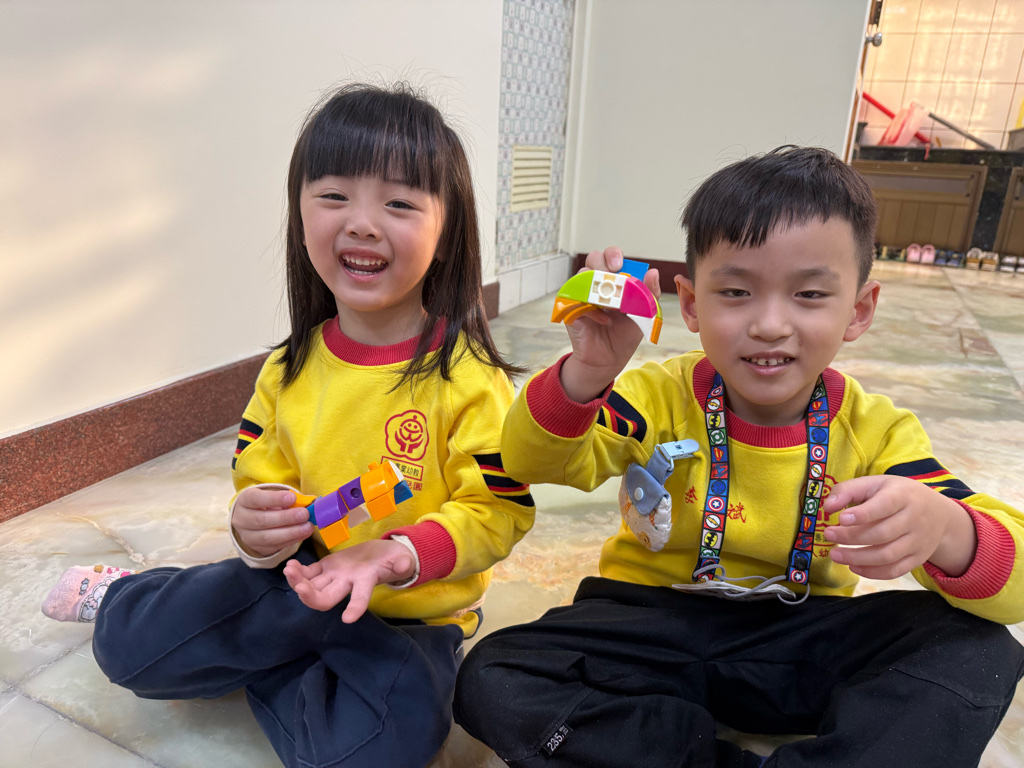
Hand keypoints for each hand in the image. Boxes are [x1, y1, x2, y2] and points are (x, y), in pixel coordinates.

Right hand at [232, 487, 312, 557]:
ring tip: (307, 527)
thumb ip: (286, 498)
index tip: (292, 498)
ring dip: (290, 532)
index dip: (274, 499)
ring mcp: (247, 537)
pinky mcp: (257, 549)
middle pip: (262, 520)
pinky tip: (304, 534)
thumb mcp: (271, 496)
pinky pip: (275, 546)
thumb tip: (306, 502)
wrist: (252, 520)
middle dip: (285, 518)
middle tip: (304, 514)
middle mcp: (241, 519)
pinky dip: (292, 540)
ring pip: (268, 537)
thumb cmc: (266, 504)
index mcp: (244, 501)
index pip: (256, 499)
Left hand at [283, 539, 415, 620]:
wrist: (382, 555)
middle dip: (312, 597)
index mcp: (365, 582)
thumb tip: (406, 564)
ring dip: (298, 582)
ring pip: (313, 586)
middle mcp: (346, 585)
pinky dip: (298, 571)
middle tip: (300, 588)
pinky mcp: (327, 567)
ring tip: (289, 570)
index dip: (355, 607)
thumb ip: (402, 562)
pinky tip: (290, 566)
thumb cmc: (394, 560)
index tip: (348, 619)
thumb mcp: (401, 559)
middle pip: (327, 598)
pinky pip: (309, 573)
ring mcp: (334, 577)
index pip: (361, 597)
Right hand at [560, 246, 660, 402]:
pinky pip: (578, 299)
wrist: (610, 357)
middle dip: (603, 263)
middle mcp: (596, 283)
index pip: (609, 256)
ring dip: (600, 287)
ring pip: (583, 275)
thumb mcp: (644, 312)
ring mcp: (582, 294)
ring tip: (613, 305)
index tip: (619, 266)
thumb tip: (653, 271)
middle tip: (614, 274)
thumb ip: (650, 292)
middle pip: (593, 258)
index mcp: (613, 279)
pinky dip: (593, 309)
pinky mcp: (571, 308)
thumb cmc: (625, 333)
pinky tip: (604, 320)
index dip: (613, 255)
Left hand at [822, 475, 976, 579]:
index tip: (840, 519)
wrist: (939, 513)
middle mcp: (914, 519)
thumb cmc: (897, 495)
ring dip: (858, 558)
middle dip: (851, 537)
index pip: (884, 505)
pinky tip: (853, 566)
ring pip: (887, 556)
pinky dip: (872, 572)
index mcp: (903, 495)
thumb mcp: (875, 483)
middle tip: (829, 535)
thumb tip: (827, 507)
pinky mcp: (918, 559)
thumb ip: (848, 490)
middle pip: (882, 534)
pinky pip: (895, 571)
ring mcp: (918, 541)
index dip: (862, 514)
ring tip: (835, 554)